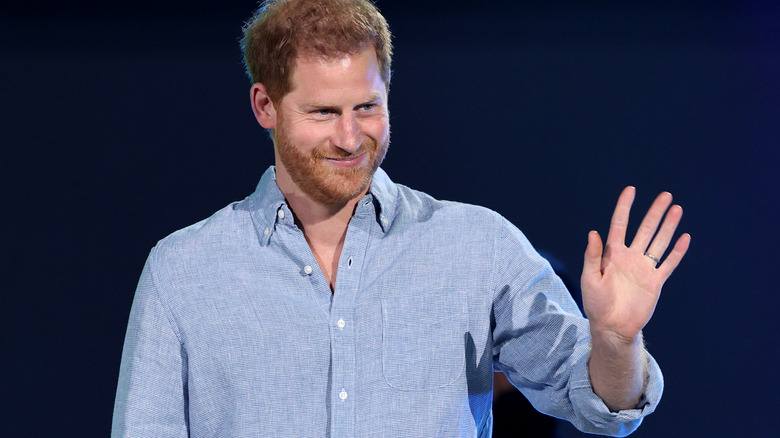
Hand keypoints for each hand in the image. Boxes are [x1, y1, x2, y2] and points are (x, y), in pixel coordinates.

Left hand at [581, 186, 690, 340]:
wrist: (611, 327)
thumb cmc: (596, 303)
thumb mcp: (590, 278)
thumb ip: (592, 256)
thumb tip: (594, 232)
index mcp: (612, 254)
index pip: (619, 225)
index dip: (624, 207)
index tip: (630, 190)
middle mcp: (630, 257)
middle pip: (645, 229)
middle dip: (655, 213)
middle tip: (666, 195)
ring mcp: (644, 269)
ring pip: (659, 242)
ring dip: (668, 226)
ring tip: (677, 209)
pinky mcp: (655, 282)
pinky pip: (668, 263)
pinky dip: (677, 251)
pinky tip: (685, 238)